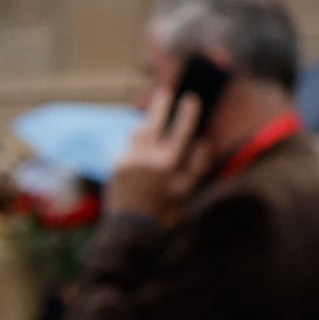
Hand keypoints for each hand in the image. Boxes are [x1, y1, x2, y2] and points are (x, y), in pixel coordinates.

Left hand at [105, 81, 209, 220]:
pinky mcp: (115, 165)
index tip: (191, 98)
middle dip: (160, 106)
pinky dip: (136, 145)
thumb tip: (203, 141)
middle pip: (153, 123)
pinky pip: (127, 148)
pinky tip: (140, 146)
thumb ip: (197, 164)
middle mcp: (146, 158)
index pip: (180, 130)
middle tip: (165, 93)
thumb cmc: (164, 210)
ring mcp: (128, 160)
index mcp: (167, 163)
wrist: (131, 227)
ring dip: (146, 124)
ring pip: (137, 133)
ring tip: (153, 118)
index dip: (187, 113)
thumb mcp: (186, 189)